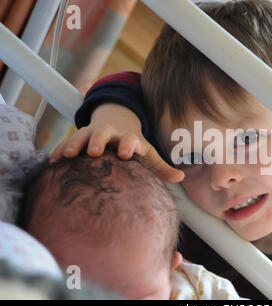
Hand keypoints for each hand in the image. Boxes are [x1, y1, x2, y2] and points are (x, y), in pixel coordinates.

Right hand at [50, 103, 184, 182]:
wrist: (116, 123)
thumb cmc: (133, 145)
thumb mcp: (148, 152)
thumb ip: (161, 167)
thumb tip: (181, 178)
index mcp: (127, 137)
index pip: (129, 139)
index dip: (127, 144)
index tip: (125, 153)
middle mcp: (109, 133)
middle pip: (102, 133)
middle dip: (98, 140)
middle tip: (94, 151)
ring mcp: (91, 134)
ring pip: (81, 135)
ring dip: (74, 144)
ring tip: (67, 155)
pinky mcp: (78, 139)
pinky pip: (67, 143)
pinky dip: (60, 150)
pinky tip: (53, 161)